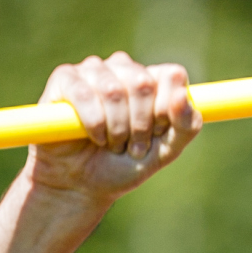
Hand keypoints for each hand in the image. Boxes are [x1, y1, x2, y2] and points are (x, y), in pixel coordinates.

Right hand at [25, 53, 202, 201]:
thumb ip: (186, 126)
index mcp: (152, 79)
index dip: (166, 110)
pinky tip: (93, 136)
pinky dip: (93, 123)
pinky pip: (84, 94)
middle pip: (143, 83)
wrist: (83, 184)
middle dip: (140, 125)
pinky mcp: (65, 78)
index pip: (172, 75)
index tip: (157, 134)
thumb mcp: (165, 151)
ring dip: (116, 128)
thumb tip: (182, 95)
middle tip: (132, 146)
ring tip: (112, 144)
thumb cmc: (124, 164)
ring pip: (114, 90)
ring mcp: (94, 70)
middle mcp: (123, 68)